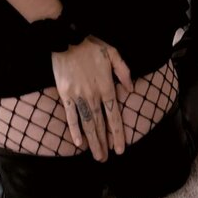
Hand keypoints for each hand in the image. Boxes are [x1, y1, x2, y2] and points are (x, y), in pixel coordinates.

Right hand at [50, 35, 133, 160]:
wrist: (67, 38)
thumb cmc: (91, 44)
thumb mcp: (113, 53)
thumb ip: (123, 72)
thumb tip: (131, 90)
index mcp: (106, 86)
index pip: (114, 116)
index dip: (117, 134)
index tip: (120, 149)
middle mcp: (94, 95)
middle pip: (100, 124)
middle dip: (104, 143)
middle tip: (105, 159)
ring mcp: (79, 96)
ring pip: (87, 124)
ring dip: (92, 141)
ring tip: (96, 156)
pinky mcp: (65, 94)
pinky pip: (71, 116)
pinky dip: (74, 130)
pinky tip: (78, 143)